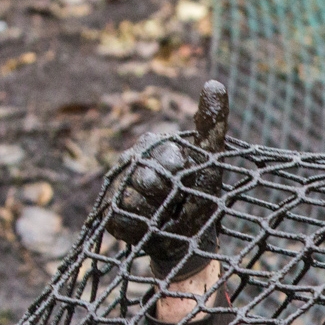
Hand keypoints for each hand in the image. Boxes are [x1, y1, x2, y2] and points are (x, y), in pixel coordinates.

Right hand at [105, 79, 229, 282]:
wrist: (188, 241)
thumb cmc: (201, 198)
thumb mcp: (211, 162)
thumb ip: (211, 126)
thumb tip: (214, 83)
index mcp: (156, 145)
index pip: (164, 153)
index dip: (175, 166)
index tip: (183, 171)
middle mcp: (133, 161)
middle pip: (147, 176)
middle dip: (166, 192)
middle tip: (175, 199)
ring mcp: (119, 186)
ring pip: (135, 199)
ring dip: (157, 212)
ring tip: (165, 215)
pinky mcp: (109, 213)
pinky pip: (124, 218)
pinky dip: (142, 227)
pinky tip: (150, 226)